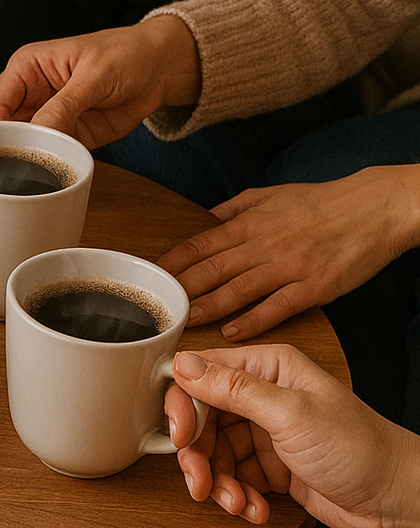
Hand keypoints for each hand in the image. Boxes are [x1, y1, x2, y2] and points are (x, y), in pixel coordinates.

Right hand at [0, 16, 202, 149]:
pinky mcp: (68, 136)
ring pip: (26, 147)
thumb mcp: (93, 76)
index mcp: (26, 69)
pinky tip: (66, 163)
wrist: (160, 69)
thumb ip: (63, 106)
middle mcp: (31, 95)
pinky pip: (53, 155)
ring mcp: (48, 118)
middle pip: (5, 131)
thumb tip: (37, 134)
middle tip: (33, 160)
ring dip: (37, 158)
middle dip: (16, 148)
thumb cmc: (126, 55)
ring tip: (53, 160)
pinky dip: (57, 163)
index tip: (15, 145)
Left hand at [157, 165, 419, 339]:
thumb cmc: (323, 202)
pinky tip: (231, 333)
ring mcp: (290, 266)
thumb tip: (205, 218)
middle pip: (213, 269)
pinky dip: (253, 321)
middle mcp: (266, 244)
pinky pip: (278, 306)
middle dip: (181, 289)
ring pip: (239, 290)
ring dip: (208, 308)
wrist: (377, 207)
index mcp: (251, 223)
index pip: (201, 243)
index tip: (152, 276)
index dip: (174, 262)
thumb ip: (236, 209)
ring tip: (184, 322)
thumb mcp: (273, 195)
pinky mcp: (315, 286)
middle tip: (155, 307)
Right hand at [165, 345, 419, 527]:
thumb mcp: (290, 415)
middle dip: (197, 457)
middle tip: (202, 484)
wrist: (396, 498)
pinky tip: (256, 509)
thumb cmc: (358, 448)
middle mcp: (260, 396)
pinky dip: (237, 496)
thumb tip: (182, 365)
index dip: (182, 407)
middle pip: (200, 420)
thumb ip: (233, 389)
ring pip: (211, 454)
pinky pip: (231, 478)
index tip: (181, 439)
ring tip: (237, 503)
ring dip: (218, 484)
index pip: (200, 375)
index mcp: (267, 369)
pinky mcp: (268, 465)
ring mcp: (263, 432)